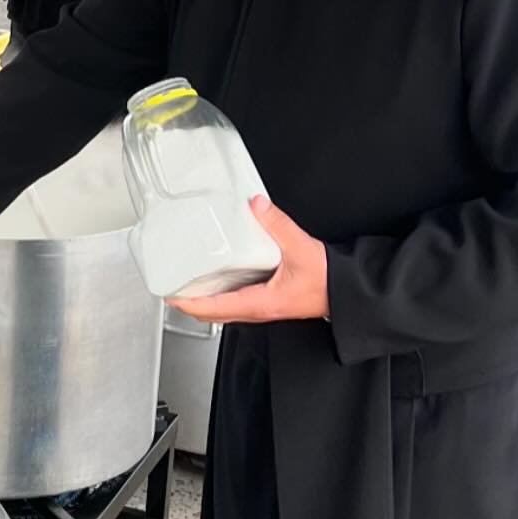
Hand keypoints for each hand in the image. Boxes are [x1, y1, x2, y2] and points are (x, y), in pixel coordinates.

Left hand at [169, 197, 328, 324]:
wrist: (348, 295)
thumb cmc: (331, 282)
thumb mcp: (302, 249)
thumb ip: (277, 225)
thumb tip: (256, 205)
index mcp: (260, 303)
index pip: (213, 309)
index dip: (188, 303)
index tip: (169, 294)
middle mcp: (258, 310)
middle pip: (213, 313)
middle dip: (189, 302)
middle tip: (171, 285)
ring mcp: (263, 307)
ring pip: (224, 309)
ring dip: (204, 298)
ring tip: (188, 280)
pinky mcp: (269, 300)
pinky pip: (236, 300)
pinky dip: (220, 292)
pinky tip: (219, 274)